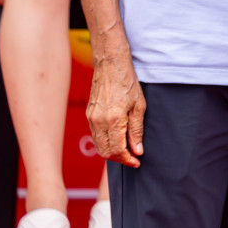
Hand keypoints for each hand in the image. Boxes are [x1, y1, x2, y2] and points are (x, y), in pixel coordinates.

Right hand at [87, 51, 144, 166]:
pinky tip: (116, 139)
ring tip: (126, 150)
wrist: (110, 65)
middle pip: (106, 152)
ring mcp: (91, 118)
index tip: (137, 161)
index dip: (128, 159)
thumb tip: (137, 150)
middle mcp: (99, 121)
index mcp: (113, 120)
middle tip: (133, 157)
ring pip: (99, 145)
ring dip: (111, 152)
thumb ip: (137, 130)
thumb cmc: (128, 83)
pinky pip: (95, 136)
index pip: (118, 150)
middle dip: (120, 158)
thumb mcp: (139, 106)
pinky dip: (105, 142)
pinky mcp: (89, 115)